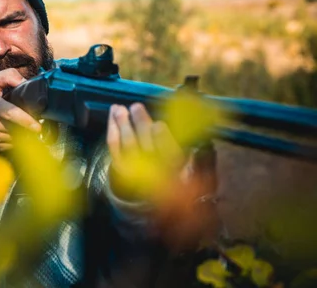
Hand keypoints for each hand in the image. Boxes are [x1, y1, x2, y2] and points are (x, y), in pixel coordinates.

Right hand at [0, 68, 41, 152]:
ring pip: (13, 138)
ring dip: (20, 135)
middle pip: (15, 128)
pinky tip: (7, 133)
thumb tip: (26, 83)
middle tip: (33, 124)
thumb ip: (10, 76)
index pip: (10, 113)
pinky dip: (12, 140)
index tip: (37, 127)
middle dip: (26, 128)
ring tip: (16, 126)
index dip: (25, 120)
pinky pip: (8, 146)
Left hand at [106, 103, 219, 247]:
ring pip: (126, 145)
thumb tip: (205, 144)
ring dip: (122, 124)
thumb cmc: (184, 187)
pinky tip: (112, 118)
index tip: (159, 125)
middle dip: (140, 125)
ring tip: (119, 108)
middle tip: (136, 107)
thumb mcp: (202, 178)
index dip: (163, 141)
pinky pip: (113, 148)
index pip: (169, 159)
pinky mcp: (120, 169)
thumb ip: (204, 161)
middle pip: (145, 147)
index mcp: (177, 177)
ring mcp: (134, 172)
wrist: (158, 209)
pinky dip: (112, 131)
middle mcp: (154, 176)